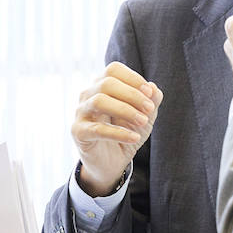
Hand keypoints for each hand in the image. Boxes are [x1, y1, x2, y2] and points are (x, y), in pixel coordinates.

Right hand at [72, 61, 163, 195]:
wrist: (112, 162)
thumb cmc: (126, 132)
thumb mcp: (145, 116)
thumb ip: (152, 101)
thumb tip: (154, 88)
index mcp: (102, 85)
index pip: (113, 70)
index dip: (133, 78)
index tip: (150, 93)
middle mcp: (88, 95)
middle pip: (106, 83)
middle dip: (132, 95)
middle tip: (149, 110)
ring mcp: (80, 112)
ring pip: (99, 101)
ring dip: (126, 110)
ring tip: (143, 122)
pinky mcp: (78, 132)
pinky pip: (97, 129)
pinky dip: (119, 133)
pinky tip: (134, 137)